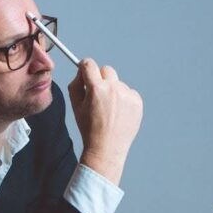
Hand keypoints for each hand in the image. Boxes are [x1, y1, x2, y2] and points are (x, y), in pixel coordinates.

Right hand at [67, 58, 142, 185]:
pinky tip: (119, 113)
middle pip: (106, 70)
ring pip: (118, 83)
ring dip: (113, 91)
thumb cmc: (89, 129)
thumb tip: (82, 72)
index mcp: (96, 88)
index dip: (85, 67)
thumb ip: (76, 85)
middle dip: (101, 79)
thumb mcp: (76, 106)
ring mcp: (127, 95)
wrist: (106, 148)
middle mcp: (113, 88)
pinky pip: (129, 92)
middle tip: (98, 95)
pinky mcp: (137, 102)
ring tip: (109, 110)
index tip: (86, 73)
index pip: (89, 64)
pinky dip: (124, 99)